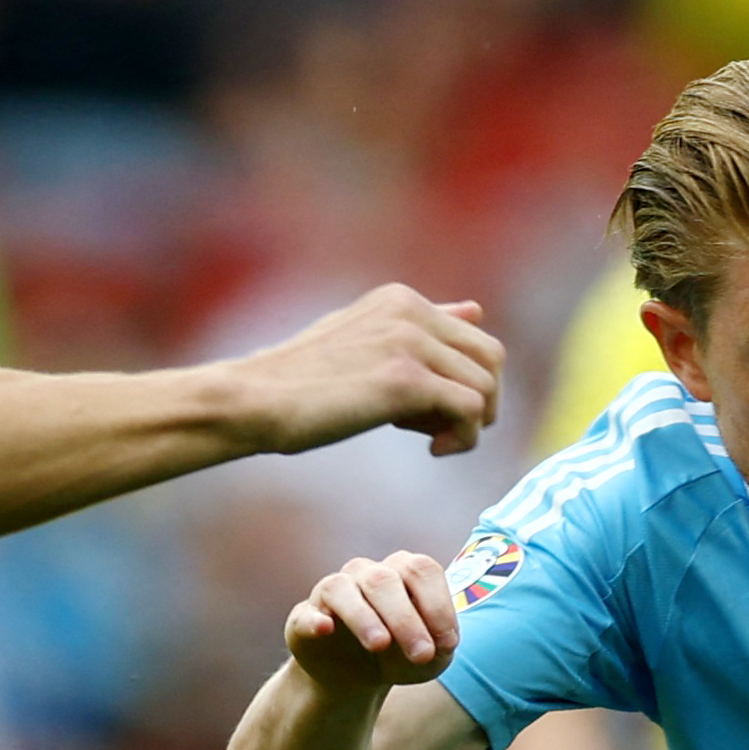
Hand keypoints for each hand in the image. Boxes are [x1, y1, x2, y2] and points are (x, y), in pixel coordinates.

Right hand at [234, 284, 502, 458]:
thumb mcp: (366, 340)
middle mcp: (410, 311)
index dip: (463, 382)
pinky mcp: (405, 380)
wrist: (256, 400)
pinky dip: (463, 439)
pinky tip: (434, 451)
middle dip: (481, 400)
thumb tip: (476, 310)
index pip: (474, 339)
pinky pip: (472, 410)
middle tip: (443, 428)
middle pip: (492, 358)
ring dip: (469, 424)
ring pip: (486, 386)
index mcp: (402, 299)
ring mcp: (408, 342)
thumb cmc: (303, 382)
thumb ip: (421, 325)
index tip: (428, 410)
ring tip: (431, 439)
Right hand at [285, 549, 465, 705]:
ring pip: (344, 590)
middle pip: (385, 580)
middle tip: (422, 655)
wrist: (355, 676)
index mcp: (404, 572)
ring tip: (380, 645)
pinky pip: (306, 614)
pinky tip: (325, 629)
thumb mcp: (429, 659)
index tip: (448, 643)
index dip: (437, 605)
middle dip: (406, 619)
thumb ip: (440, 650)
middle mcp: (368, 573)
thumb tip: (439, 646)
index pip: (422, 571)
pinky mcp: (306, 617)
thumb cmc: (401, 656)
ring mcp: (334, 591)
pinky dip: (314, 620)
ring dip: (364, 617)